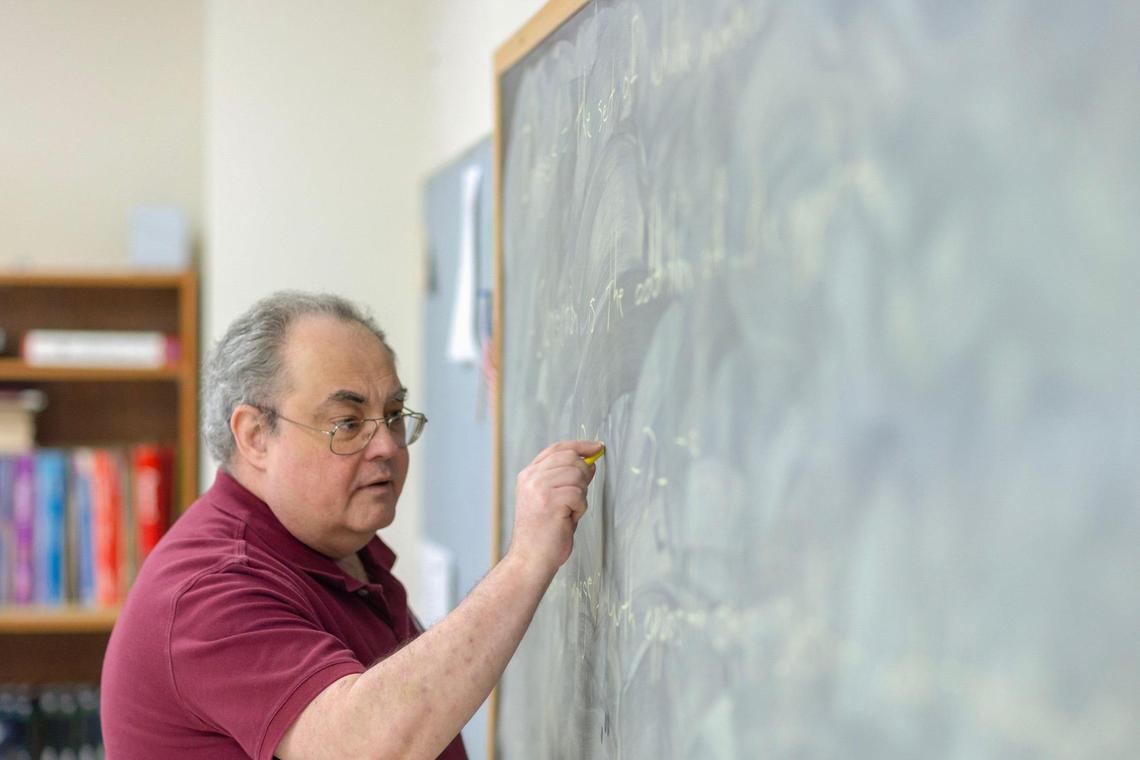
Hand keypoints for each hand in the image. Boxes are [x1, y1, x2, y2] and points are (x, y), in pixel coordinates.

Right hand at [508, 440, 601, 577]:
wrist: (530, 559)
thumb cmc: (543, 533)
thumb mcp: (551, 499)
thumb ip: (566, 480)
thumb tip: (589, 464)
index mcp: (529, 475)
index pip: (557, 448)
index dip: (580, 445)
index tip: (596, 447)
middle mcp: (531, 478)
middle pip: (570, 458)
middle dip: (583, 474)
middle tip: (579, 496)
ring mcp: (539, 488)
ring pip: (577, 475)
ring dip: (581, 495)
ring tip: (569, 512)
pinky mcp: (550, 501)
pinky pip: (578, 495)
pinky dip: (579, 508)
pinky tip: (568, 519)